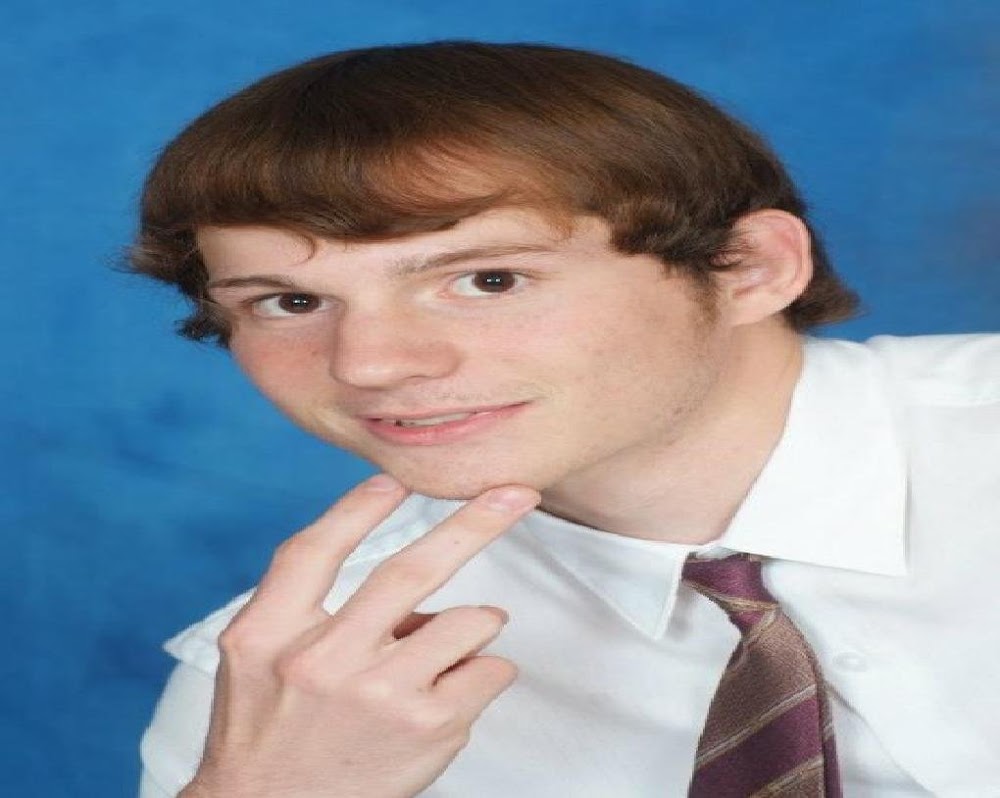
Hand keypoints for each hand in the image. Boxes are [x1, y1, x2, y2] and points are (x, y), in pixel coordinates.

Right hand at [181, 474, 540, 797]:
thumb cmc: (269, 732)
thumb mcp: (257, 657)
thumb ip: (314, 609)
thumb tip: (418, 591)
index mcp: (268, 635)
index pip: (314, 551)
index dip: (357, 509)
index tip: (396, 481)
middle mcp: (323, 662)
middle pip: (409, 571)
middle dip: (475, 523)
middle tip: (515, 494)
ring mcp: (381, 697)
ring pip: (471, 622)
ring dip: (477, 624)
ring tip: (449, 648)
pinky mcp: (428, 729)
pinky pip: (491, 669)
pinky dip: (484, 669)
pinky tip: (451, 692)